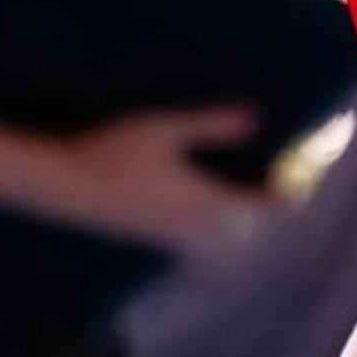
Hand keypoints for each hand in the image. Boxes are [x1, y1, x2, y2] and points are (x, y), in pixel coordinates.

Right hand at [53, 103, 276, 253]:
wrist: (62, 185)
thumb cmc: (112, 150)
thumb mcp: (164, 128)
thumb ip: (210, 124)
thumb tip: (256, 117)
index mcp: (207, 201)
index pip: (268, 210)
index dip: (288, 191)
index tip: (294, 168)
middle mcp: (196, 226)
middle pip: (255, 228)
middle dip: (269, 205)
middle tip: (272, 173)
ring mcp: (174, 236)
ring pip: (227, 237)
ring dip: (242, 216)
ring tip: (241, 184)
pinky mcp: (154, 238)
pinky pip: (200, 239)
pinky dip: (214, 222)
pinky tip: (201, 197)